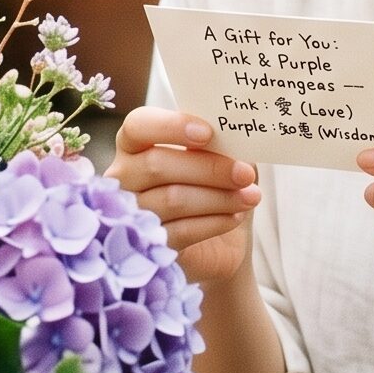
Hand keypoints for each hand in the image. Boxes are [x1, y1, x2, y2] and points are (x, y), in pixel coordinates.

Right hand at [108, 108, 259, 286]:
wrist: (221, 244)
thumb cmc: (215, 186)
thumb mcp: (221, 158)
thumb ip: (220, 142)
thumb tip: (234, 135)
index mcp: (135, 144)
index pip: (138, 126)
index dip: (170, 127)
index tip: (207, 133)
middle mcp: (123, 177)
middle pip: (156, 165)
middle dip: (208, 168)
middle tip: (245, 173)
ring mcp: (131, 214)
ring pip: (172, 199)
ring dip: (218, 197)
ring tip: (251, 196)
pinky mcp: (148, 246)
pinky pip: (180, 231)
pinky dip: (214, 222)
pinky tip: (235, 217)